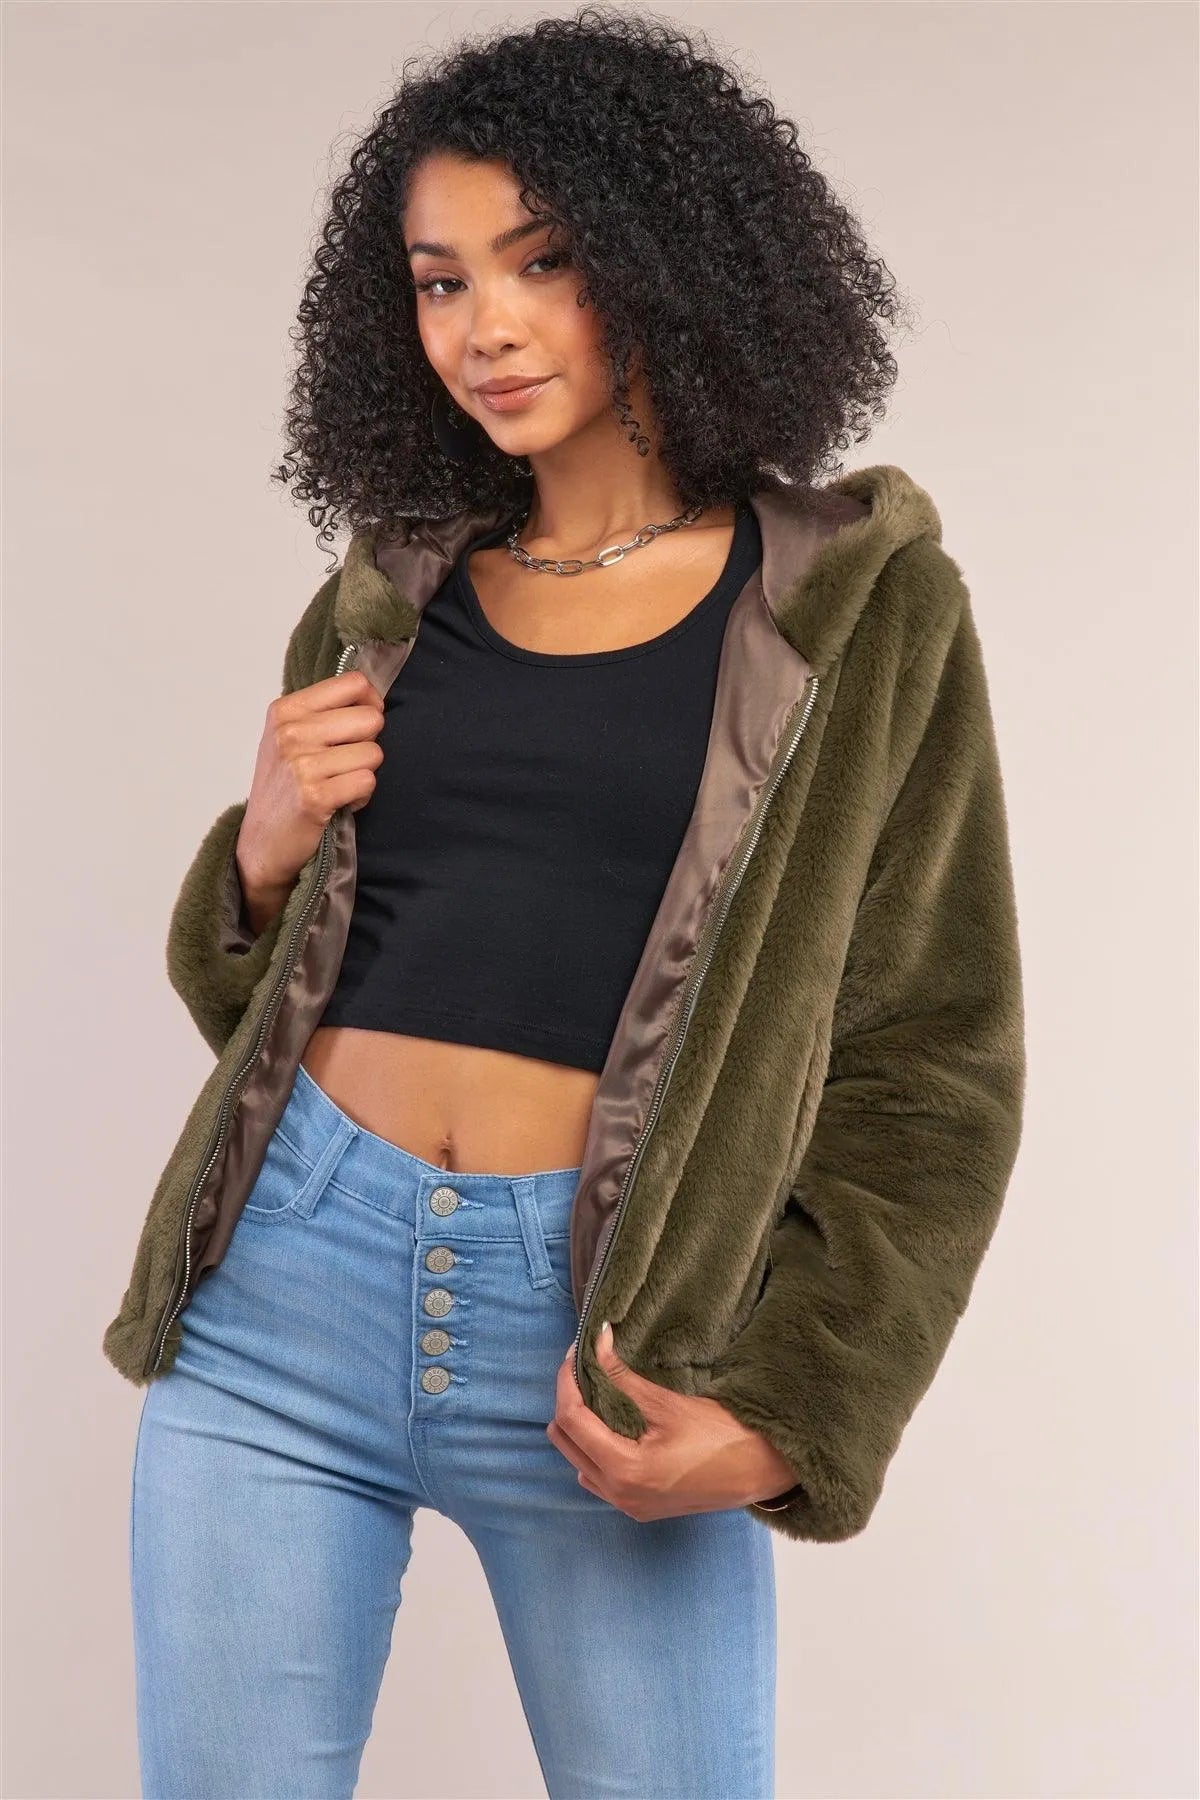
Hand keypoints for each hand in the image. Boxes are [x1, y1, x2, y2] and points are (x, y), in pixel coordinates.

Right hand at [237, 670, 385, 896]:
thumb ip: (323, 713)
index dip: (370, 704)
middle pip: (370, 719)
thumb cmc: (282, 789)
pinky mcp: (315, 796)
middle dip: (368, 744)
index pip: (353, 683)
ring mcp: (301, 764)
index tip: (360, 725)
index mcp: (286, 710)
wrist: (261, 843)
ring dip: (364, 774)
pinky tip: (339, 802)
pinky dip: (361, 796)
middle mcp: (290, 732)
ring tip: (338, 785)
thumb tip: (373, 698)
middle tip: (345, 763)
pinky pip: (367, 782)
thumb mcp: (288, 738)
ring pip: (373, 753)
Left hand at [545, 1322, 797, 1519]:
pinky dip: (595, 1449)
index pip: (572, 1420)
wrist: (762, 1470)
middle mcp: (619, 1495)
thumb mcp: (667, 1403)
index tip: (574, 1354)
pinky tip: (610, 1426)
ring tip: (594, 1393)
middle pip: (566, 1442)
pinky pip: (599, 1478)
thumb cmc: (722, 1435)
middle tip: (582, 1369)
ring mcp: (629, 1506)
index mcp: (625, 1470)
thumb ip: (623, 1376)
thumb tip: (597, 1342)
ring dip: (579, 1427)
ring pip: (578, 1461)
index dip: (567, 1382)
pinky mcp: (640, 1507)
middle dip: (569, 1401)